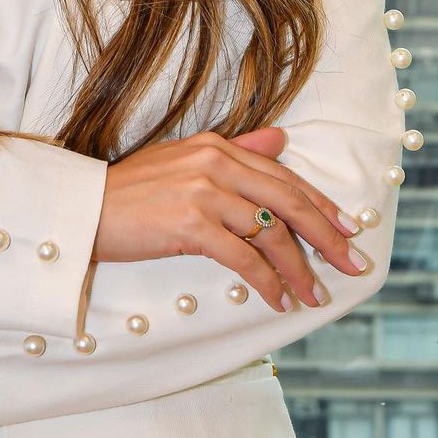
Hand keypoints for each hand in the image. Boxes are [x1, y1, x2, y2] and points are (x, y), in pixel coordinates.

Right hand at [92, 125, 366, 312]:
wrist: (85, 207)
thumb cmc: (132, 190)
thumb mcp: (184, 160)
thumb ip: (236, 149)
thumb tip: (281, 138)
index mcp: (216, 145)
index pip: (282, 176)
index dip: (321, 204)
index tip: (348, 229)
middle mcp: (214, 161)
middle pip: (287, 201)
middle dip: (326, 236)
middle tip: (352, 264)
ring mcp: (202, 191)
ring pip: (270, 232)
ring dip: (298, 269)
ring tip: (313, 294)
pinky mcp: (190, 223)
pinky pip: (243, 256)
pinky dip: (266, 281)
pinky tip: (277, 299)